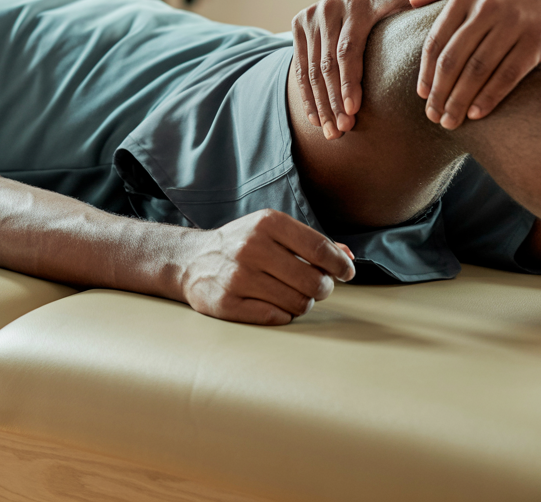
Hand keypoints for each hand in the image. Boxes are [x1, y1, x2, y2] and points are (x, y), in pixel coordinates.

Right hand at [180, 210, 355, 324]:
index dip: (340, 265)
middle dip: (323, 288)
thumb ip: (312, 242)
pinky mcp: (227, 303)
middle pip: (313, 280)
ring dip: (303, 303)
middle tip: (316, 287)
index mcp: (267, 223)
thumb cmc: (242, 244)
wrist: (192, 260)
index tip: (346, 273)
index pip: (319, 248)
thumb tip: (348, 258)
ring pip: (298, 303)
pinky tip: (274, 303)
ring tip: (292, 294)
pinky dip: (282, 314)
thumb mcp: (273, 230)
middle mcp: (252, 247)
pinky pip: (276, 317)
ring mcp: (238, 277)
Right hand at [292, 0, 414, 139]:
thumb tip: (451, 14)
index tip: (354, 111)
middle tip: (342, 130)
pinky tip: (316, 118)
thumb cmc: (386, 2)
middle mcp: (328, 9)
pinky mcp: (297, 27)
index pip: (348, 49)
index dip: (349, 82)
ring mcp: (309, 18)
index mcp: (357, 5)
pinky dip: (307, 95)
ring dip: (320, 104)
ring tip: (330, 131)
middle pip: (327, 64)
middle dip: (334, 100)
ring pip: (311, 69)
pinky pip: (299, 67)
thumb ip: (426, 8)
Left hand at [408, 0, 540, 128]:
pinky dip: (490, 97)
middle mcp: (488, 6)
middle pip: (453, 59)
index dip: (426, 72)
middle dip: (439, 92)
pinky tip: (478, 114)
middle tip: (433, 116)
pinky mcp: (539, 39)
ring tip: (451, 121)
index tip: (421, 96)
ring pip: (478, 70)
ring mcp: (515, 22)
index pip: (437, 40)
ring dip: (460, 100)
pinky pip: (508, 75)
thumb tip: (410, 2)